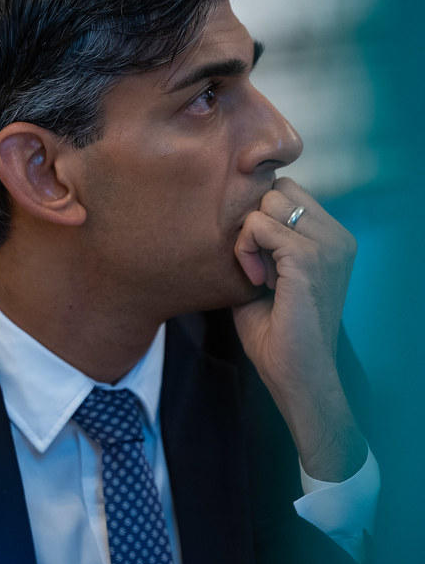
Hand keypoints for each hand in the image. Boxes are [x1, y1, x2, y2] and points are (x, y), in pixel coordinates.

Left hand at [232, 177, 365, 481]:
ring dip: (247, 236)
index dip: (259, 215)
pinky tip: (254, 280)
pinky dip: (245, 249)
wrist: (295, 373)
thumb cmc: (276, 333)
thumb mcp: (264, 276)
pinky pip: (260, 225)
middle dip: (253, 220)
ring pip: (267, 202)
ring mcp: (327, 244)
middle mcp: (336, 236)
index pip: (287, 192)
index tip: (254, 255)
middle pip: (277, 190)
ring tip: (253, 273)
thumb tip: (226, 216)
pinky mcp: (309, 257)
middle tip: (251, 263)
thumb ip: (256, 244)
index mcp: (332, 238)